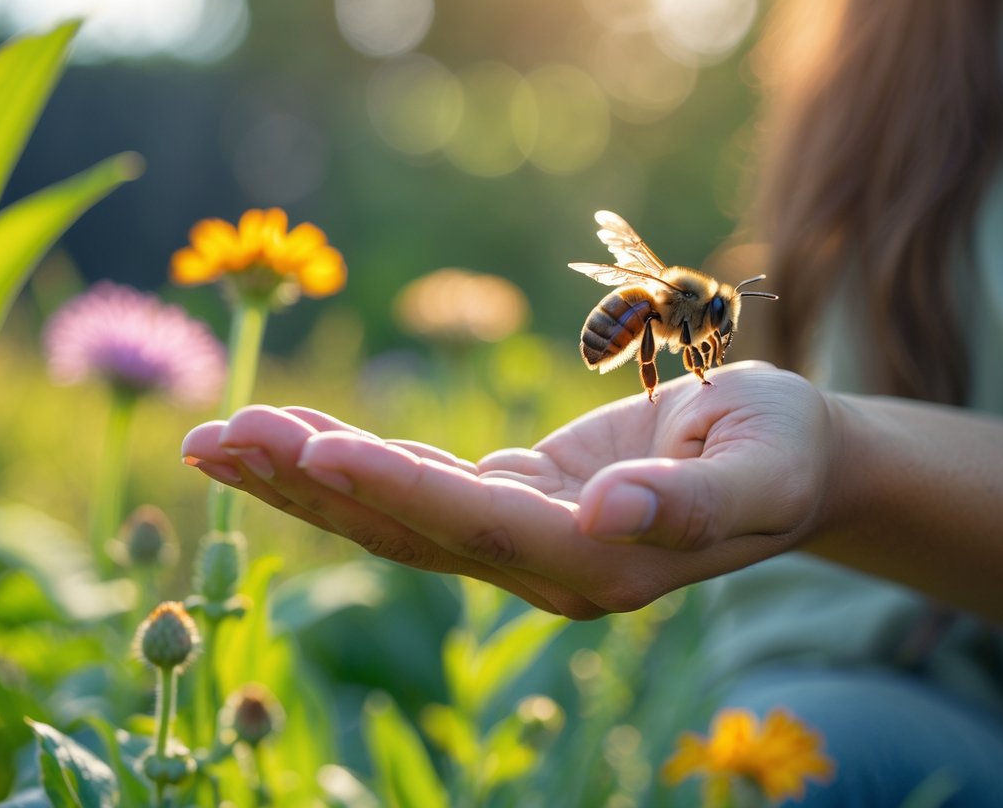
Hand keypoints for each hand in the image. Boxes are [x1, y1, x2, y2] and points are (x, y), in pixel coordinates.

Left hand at [181, 361, 836, 617]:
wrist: (790, 461)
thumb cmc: (787, 451)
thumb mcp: (764, 465)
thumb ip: (693, 502)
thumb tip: (609, 517)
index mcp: (604, 564)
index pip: (480, 524)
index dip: (393, 488)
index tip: (309, 447)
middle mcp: (548, 568)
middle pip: (408, 531)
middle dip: (309, 483)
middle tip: (212, 434)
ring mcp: (523, 543)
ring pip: (394, 518)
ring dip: (303, 479)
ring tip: (215, 436)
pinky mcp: (513, 507)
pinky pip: (416, 490)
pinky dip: (349, 462)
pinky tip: (290, 436)